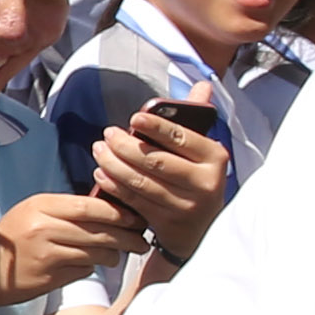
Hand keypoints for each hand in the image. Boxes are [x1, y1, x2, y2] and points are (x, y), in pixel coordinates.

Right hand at [0, 190, 141, 302]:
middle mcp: (44, 227)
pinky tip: (94, 265)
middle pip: (98, 229)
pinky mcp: (50, 276)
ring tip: (122, 254)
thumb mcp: (33, 214)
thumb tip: (110, 209)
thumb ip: (66, 211)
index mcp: (42, 205)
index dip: (118, 212)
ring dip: (114, 254)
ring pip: (95, 251)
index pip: (89, 206)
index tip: (136, 217)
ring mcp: (47, 253)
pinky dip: (93, 267)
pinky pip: (83, 269)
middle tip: (142, 239)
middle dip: (126, 235)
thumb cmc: (12, 241)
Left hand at [85, 109, 223, 260]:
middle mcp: (203, 183)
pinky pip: (135, 200)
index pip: (181, 137)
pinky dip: (115, 185)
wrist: (204, 229)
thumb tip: (203, 85)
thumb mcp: (204, 151)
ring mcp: (185, 205)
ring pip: (142, 181)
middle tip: (108, 134)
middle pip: (156, 161)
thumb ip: (198, 119)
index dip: (156, 127)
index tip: (134, 118)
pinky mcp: (167, 223)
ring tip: (100, 150)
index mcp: (215, 158)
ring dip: (115, 164)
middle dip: (126, 146)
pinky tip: (102, 173)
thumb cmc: (198, 179)